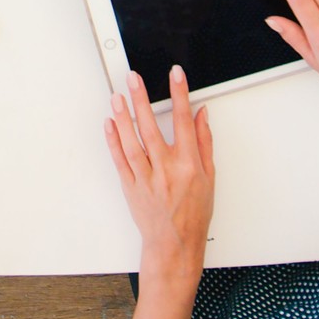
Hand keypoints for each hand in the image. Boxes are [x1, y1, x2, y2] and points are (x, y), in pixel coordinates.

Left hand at [106, 66, 213, 280]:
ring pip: (131, 142)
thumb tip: (201, 116)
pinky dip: (113, 140)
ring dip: (123, 117)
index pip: (183, 121)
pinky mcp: (131, 186)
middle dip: (141, 98)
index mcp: (188, 165)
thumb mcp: (209, 177)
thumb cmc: (194, 213)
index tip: (175, 75)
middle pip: (151, 127)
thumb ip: (203, 142)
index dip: (179, 94)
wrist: (175, 244)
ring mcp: (146, 178)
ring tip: (117, 96)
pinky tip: (109, 124)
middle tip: (133, 78)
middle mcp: (165, 170)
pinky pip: (119, 159)